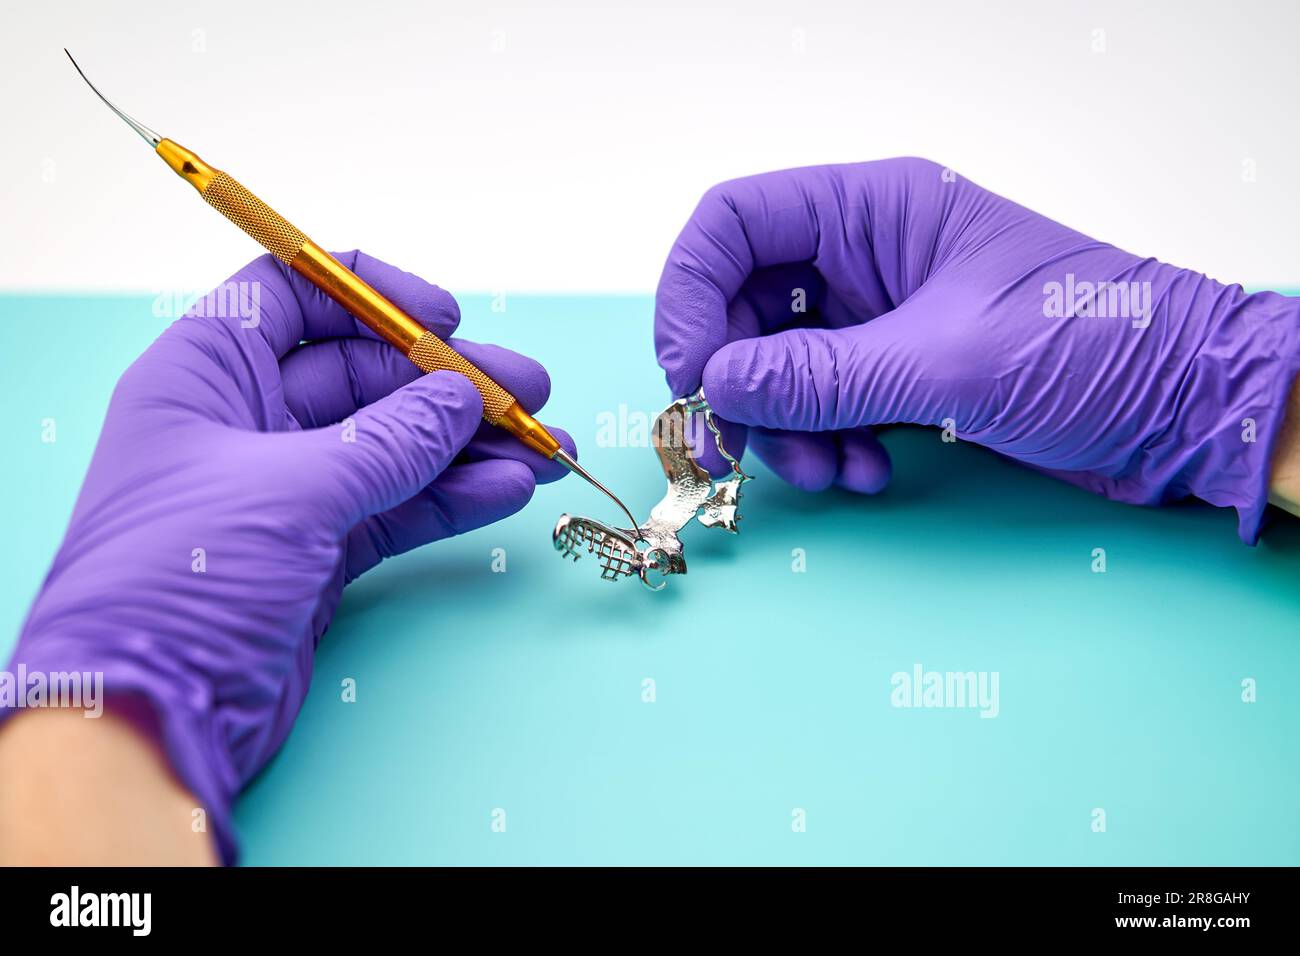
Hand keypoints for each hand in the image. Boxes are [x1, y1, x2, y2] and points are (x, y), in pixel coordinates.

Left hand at [4, 252, 572, 863]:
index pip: (292, 297)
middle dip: (449, 383)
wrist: (149, 719)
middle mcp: (243, 426)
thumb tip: (461, 399)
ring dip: (470, 445)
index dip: (373, 296)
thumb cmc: (180, 583)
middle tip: (530, 392)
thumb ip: (390, 440)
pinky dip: (451, 498)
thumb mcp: (292, 490)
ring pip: (393, 446)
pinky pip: (397, 507)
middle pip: (363, 375)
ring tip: (547, 446)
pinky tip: (507, 490)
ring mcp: (285, 494)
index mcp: (205, 376)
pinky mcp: (317, 555)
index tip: (448, 317)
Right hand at [655, 159, 1299, 539]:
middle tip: (731, 450)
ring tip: (832, 472)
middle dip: (736, 381)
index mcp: (876, 211)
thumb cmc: (1091, 349)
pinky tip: (867, 472)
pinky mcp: (897, 371)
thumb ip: (819, 376)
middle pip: (745, 306)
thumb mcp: (945, 362)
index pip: (737, 222)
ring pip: (778, 367)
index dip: (691, 292)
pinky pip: (822, 405)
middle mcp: (866, 255)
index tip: (688, 371)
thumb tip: (715, 382)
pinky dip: (826, 443)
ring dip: (786, 428)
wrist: (1181, 409)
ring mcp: (880, 316)